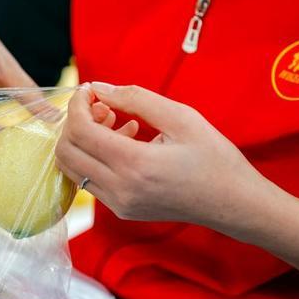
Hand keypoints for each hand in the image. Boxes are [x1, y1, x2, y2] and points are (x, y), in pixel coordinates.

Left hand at [55, 82, 269, 232]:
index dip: (77, 105)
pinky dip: (95, 156)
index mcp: (135, 165)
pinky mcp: (121, 209)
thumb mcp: (180, 117)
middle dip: (75, 122)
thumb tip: (98, 88)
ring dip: (83, 141)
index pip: (80, 131)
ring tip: (116, 122)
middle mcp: (120, 189)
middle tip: (103, 107)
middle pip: (65, 152)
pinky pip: (89, 180)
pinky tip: (125, 140)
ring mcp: (118, 204)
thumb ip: (134, 98)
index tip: (90, 90)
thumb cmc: (214, 157)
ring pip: (72, 168)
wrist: (233, 203)